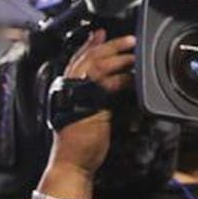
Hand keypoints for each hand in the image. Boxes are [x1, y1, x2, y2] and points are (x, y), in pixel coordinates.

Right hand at [49, 30, 135, 175]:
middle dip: (109, 46)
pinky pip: (108, 85)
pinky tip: (132, 76)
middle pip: (88, 58)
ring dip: (118, 57)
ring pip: (98, 66)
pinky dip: (122, 78)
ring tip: (133, 53)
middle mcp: (68, 90)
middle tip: (126, 39)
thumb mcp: (83, 113)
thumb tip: (105, 84)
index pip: (76, 60)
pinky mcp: (92, 106)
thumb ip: (90, 97)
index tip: (100, 34)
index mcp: (64, 90)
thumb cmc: (78, 144)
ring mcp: (78, 97)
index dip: (88, 45)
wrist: (71, 164)